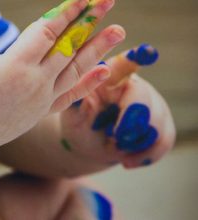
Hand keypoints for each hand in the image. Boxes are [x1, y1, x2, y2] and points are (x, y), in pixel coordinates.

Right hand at [0, 0, 123, 150]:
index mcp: (15, 68)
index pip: (47, 33)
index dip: (66, 13)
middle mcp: (35, 82)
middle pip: (68, 46)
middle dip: (88, 21)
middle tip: (108, 1)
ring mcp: (42, 98)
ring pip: (76, 70)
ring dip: (98, 49)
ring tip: (119, 31)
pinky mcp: (43, 111)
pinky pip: (71, 95)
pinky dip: (89, 83)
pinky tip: (106, 70)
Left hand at [60, 44, 175, 168]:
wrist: (88, 146)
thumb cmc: (78, 124)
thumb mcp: (72, 116)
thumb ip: (78, 106)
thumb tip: (84, 97)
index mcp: (108, 78)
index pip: (122, 65)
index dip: (135, 57)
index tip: (146, 52)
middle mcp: (132, 86)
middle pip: (143, 96)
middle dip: (132, 119)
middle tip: (116, 136)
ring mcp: (150, 104)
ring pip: (157, 120)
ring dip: (135, 141)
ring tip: (114, 147)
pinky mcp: (161, 124)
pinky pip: (164, 139)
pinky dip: (146, 154)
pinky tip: (128, 160)